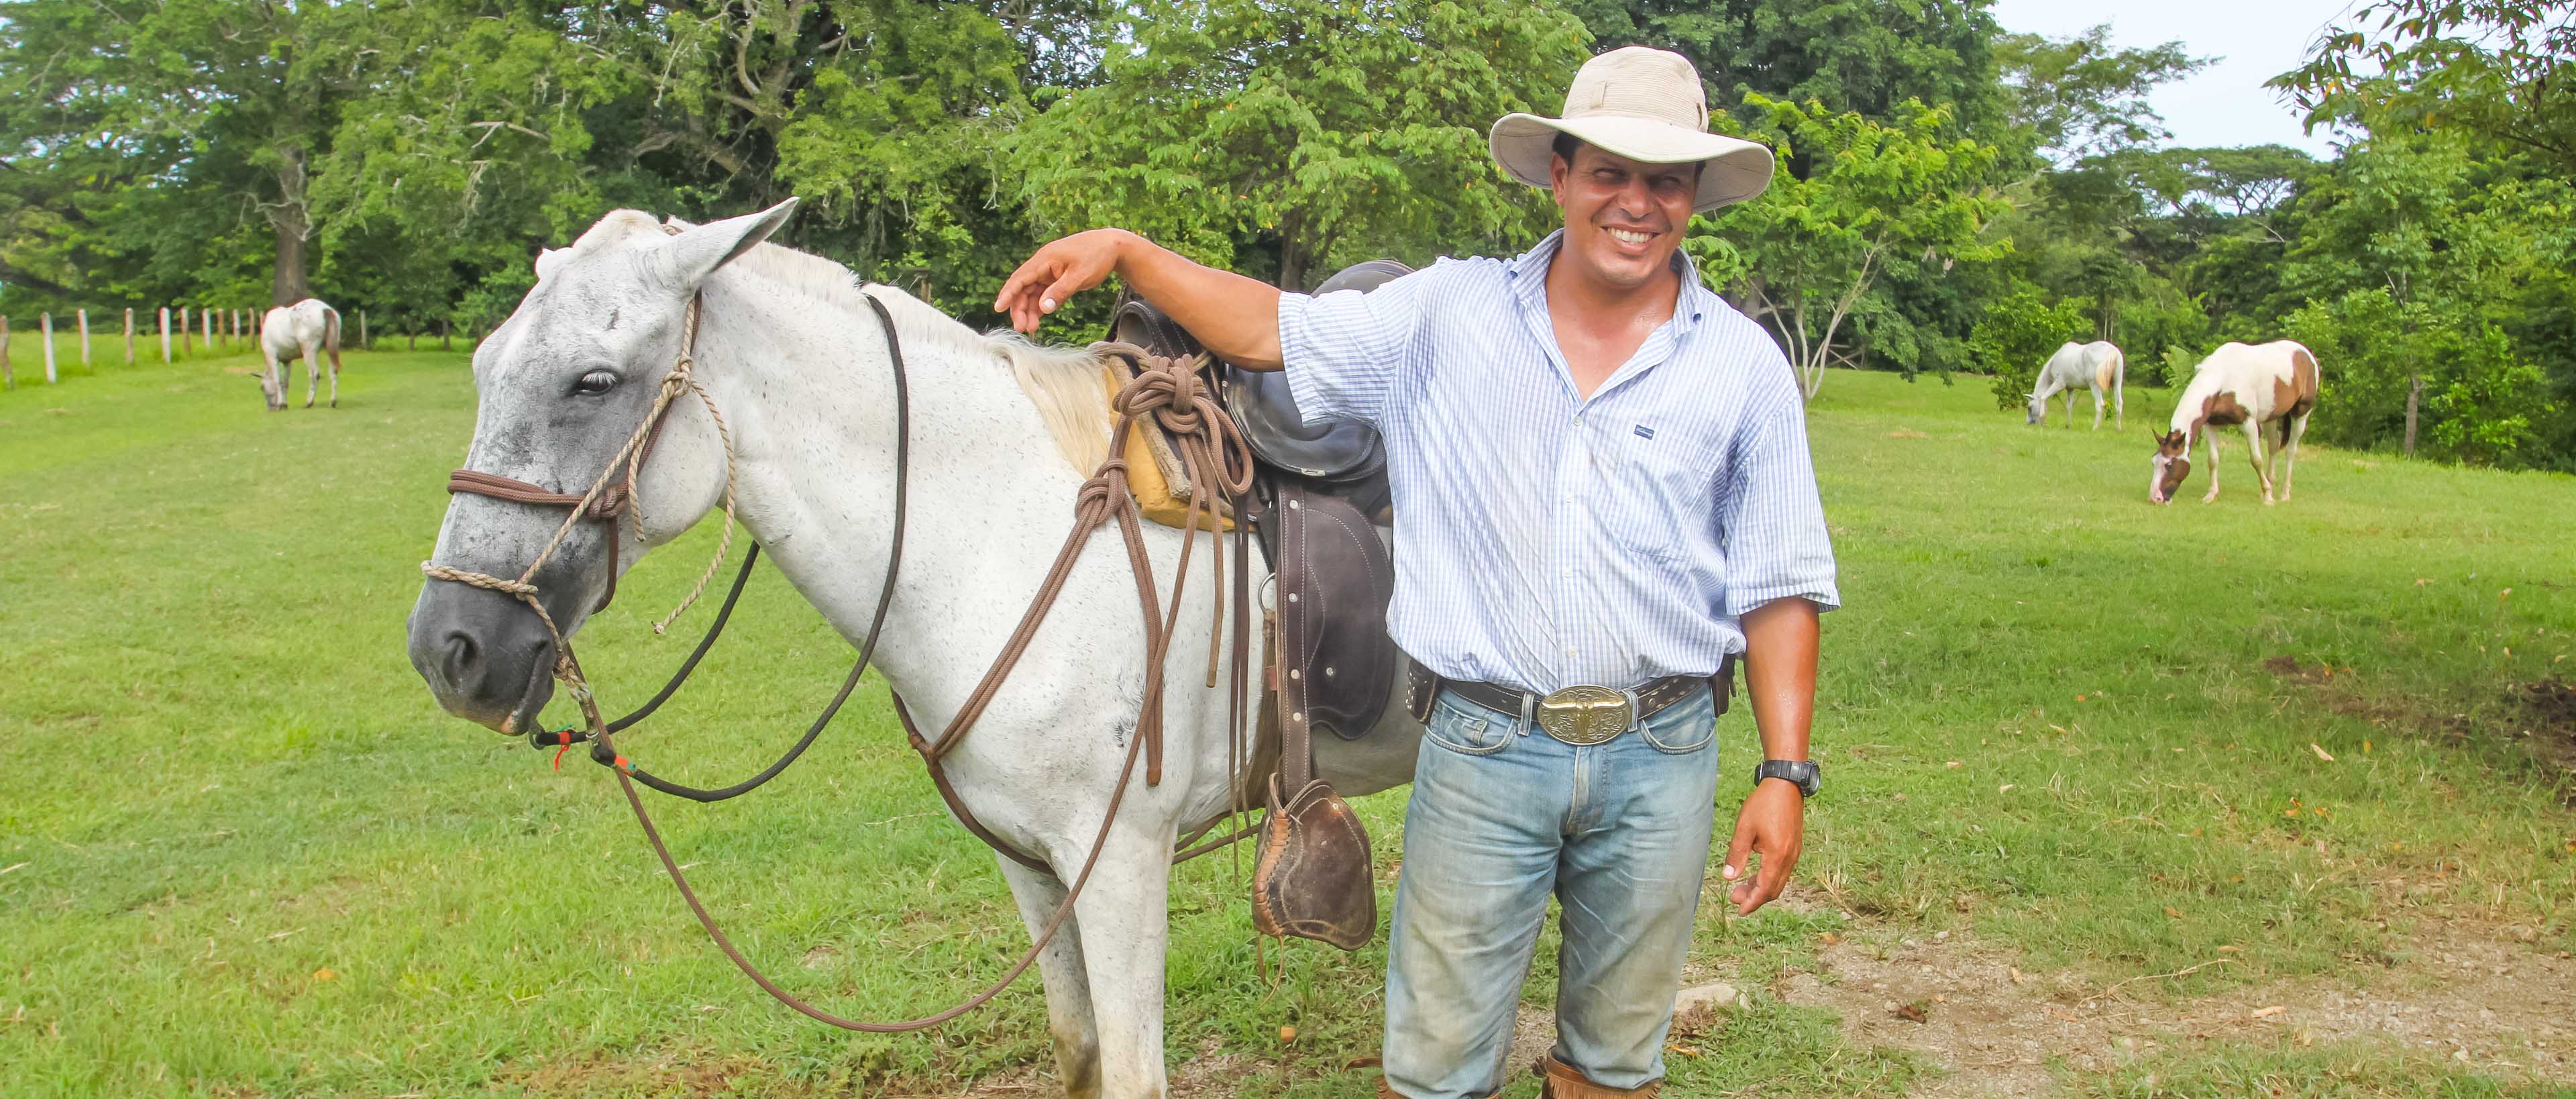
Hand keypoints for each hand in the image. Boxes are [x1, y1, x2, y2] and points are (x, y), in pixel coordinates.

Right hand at [994, 228, 1130, 333]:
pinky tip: (1038, 319)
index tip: (998, 308)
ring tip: (1031, 329)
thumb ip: (1061, 292)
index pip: (1020, 278)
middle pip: (1023, 288)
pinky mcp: (1056, 277)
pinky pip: (1042, 293)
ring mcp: (1049, 271)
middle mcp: (1043, 264)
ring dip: (1029, 310)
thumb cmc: (1096, 256)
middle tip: (1022, 329)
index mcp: (1045, 259)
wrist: (1112, 246)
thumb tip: (1043, 308)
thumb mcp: (1080, 276)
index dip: (1008, 293)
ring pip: (1032, 292)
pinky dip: (1039, 306)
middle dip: (1019, 308)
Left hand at [1720, 779, 1804, 914]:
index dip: (1752, 902)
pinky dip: (1769, 877)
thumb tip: (1728, 878)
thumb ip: (1736, 854)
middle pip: (1774, 889)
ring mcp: (1794, 853)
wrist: (1785, 785)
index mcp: (1777, 856)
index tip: (1740, 911)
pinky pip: (1783, 870)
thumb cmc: (1763, 804)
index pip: (1765, 888)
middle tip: (1735, 899)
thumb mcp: (1744, 829)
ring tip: (1741, 887)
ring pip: (1779, 880)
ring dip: (1761, 887)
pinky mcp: (1794, 847)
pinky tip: (1755, 873)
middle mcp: (1789, 858)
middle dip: (1755, 897)